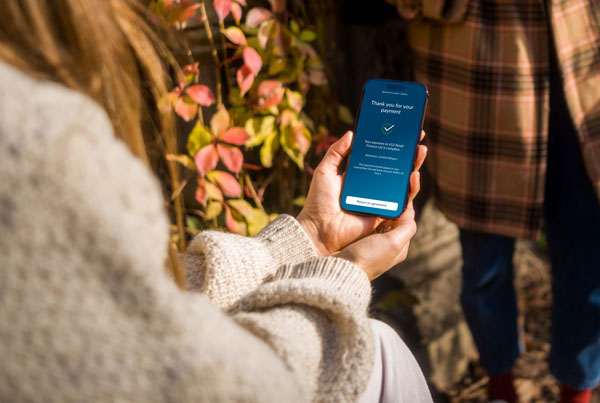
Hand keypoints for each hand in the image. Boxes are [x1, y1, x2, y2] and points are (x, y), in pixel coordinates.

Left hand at [297, 130, 426, 255]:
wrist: (319, 228)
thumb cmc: (318, 202)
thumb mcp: (324, 171)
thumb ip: (336, 152)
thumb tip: (351, 133)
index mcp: (359, 175)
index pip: (379, 156)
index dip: (390, 144)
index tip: (401, 129)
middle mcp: (372, 186)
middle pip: (394, 167)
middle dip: (408, 152)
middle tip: (418, 137)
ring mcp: (380, 199)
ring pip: (402, 182)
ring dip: (414, 166)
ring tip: (419, 152)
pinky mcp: (385, 213)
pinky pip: (402, 201)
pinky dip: (411, 188)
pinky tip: (414, 175)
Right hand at [335, 202, 416, 279]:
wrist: (342, 268)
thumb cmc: (368, 257)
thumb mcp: (393, 242)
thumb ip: (406, 227)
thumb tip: (409, 212)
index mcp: (400, 248)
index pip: (407, 223)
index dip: (404, 208)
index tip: (400, 194)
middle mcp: (388, 247)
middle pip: (393, 222)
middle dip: (391, 209)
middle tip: (386, 194)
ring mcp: (373, 245)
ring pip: (380, 223)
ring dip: (379, 213)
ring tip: (375, 199)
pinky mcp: (360, 243)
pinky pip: (368, 226)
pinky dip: (368, 218)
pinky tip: (363, 211)